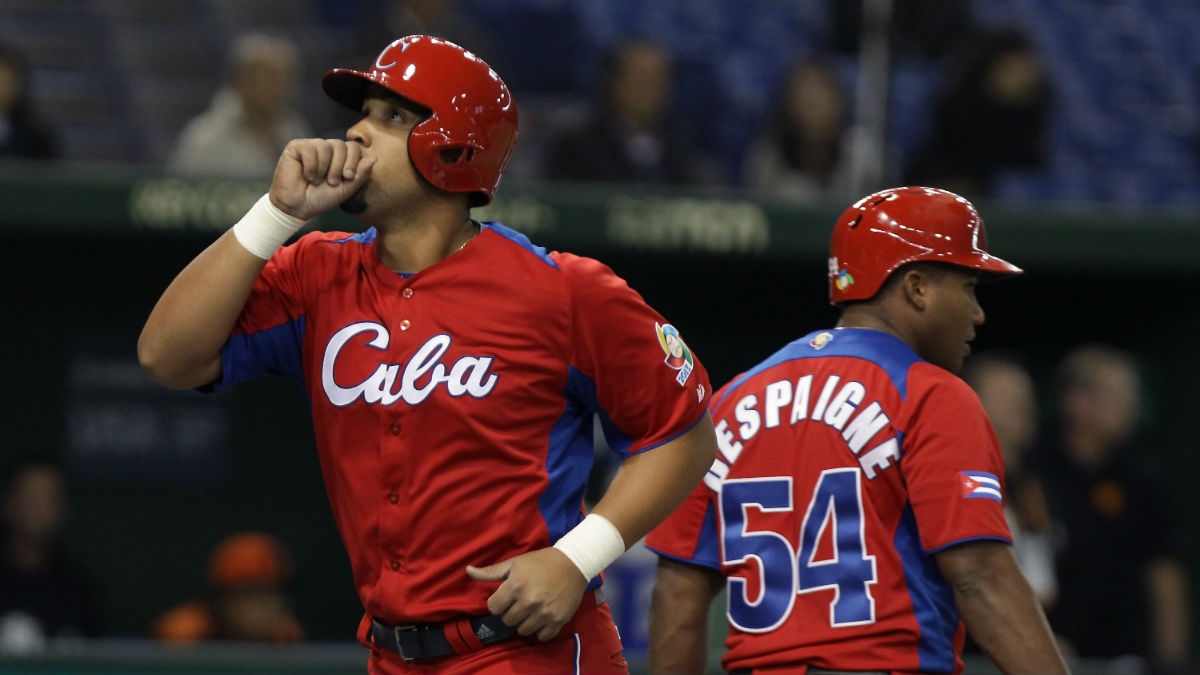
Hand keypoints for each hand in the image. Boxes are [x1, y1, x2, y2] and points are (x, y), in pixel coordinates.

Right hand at [268, 139, 375, 220]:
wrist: (298, 207)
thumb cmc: (322, 198)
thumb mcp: (346, 189)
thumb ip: (360, 175)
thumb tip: (374, 158)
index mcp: (340, 157)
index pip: (353, 147)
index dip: (354, 160)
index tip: (348, 177)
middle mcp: (326, 148)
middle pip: (340, 144)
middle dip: (339, 166)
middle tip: (332, 182)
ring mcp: (311, 146)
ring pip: (325, 146)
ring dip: (324, 168)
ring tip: (317, 180)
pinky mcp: (296, 147)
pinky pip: (309, 149)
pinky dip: (311, 165)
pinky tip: (307, 175)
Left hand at [466, 547, 588, 641]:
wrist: (573, 563)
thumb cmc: (541, 561)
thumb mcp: (514, 563)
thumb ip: (490, 572)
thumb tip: (468, 570)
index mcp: (515, 586)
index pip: (494, 608)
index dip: (498, 603)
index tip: (507, 597)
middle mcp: (529, 601)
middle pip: (508, 620)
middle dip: (511, 612)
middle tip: (521, 602)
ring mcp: (544, 613)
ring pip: (523, 630)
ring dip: (524, 622)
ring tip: (531, 610)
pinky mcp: (558, 620)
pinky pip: (542, 636)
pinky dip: (540, 630)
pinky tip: (542, 618)